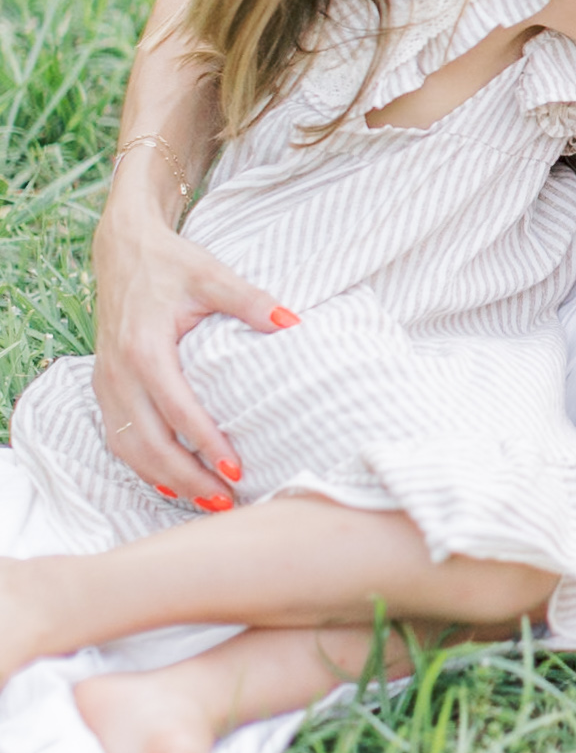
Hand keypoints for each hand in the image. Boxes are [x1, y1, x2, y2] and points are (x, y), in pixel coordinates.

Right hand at [91, 192, 291, 505]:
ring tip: (206, 501)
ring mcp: (106, 382)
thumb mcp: (213, 275)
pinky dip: (143, 465)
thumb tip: (293, 322)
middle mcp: (118, 372)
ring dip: (164, 478)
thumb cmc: (171, 264)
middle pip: (148, 441)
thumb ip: (251, 300)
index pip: (175, 407)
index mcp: (144, 348)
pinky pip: (118, 437)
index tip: (236, 468)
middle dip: (186, 477)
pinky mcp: (104, 386)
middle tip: (226, 501)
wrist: (123, 250)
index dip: (204, 442)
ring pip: (129, 447)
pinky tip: (171, 482)